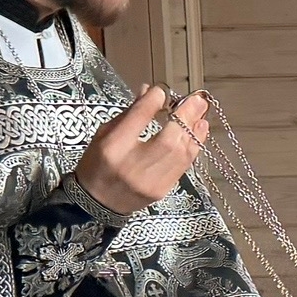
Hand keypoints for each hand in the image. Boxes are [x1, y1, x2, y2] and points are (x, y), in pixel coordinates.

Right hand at [75, 85, 207, 214]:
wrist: (94, 204)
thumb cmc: (97, 164)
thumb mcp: (105, 134)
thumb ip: (131, 114)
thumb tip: (152, 92)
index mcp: (112, 148)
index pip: (138, 119)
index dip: (153, 102)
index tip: (162, 92)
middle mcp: (132, 166)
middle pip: (168, 140)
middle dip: (186, 117)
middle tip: (197, 101)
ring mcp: (150, 182)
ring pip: (181, 154)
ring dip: (194, 132)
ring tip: (201, 115)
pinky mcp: (162, 191)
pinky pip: (183, 166)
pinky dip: (193, 147)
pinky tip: (198, 133)